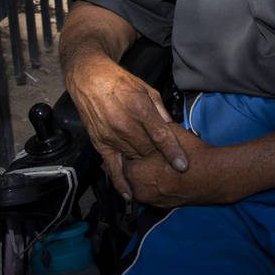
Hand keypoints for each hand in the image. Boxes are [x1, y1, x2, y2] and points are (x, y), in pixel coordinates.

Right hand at [65, 53, 188, 198]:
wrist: (90, 79)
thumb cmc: (120, 82)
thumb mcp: (147, 90)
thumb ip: (161, 112)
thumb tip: (172, 129)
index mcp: (139, 108)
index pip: (161, 136)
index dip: (173, 152)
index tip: (183, 165)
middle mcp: (125, 124)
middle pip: (149, 151)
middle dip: (162, 160)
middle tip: (172, 169)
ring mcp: (111, 136)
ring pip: (134, 159)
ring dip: (146, 168)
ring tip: (157, 178)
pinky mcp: (100, 143)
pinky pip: (111, 167)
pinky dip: (120, 182)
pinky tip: (129, 194)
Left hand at [123, 132, 237, 207]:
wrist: (215, 176)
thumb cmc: (192, 157)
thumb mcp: (169, 133)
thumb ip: (152, 130)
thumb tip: (146, 122)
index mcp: (134, 172)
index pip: (123, 158)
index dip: (133, 149)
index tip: (142, 145)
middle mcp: (138, 190)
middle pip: (131, 173)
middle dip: (140, 164)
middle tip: (153, 154)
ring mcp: (151, 201)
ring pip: (142, 184)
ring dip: (148, 176)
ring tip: (163, 165)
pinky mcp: (162, 206)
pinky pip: (154, 193)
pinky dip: (158, 185)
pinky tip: (169, 175)